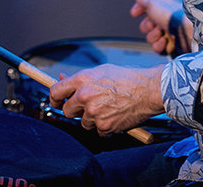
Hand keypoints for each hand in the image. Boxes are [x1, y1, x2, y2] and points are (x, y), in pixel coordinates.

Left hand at [48, 64, 164, 136]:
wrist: (148, 90)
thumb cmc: (127, 78)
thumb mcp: (100, 71)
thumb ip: (80, 79)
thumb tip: (62, 79)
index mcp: (82, 80)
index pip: (55, 92)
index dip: (54, 98)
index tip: (57, 102)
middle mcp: (85, 96)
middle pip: (67, 111)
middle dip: (76, 110)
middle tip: (89, 106)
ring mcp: (94, 112)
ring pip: (84, 122)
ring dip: (93, 119)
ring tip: (109, 108)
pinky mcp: (104, 126)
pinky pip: (98, 131)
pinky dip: (106, 127)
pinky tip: (116, 115)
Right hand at [130, 0, 192, 56]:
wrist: (191, 33)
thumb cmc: (175, 15)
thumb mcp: (154, 2)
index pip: (150, 1)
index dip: (141, 7)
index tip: (134, 13)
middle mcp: (170, 14)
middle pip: (149, 21)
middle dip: (147, 25)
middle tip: (153, 24)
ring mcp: (172, 29)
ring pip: (152, 35)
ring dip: (153, 35)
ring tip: (161, 33)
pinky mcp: (174, 43)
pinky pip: (158, 46)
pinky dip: (160, 45)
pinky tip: (166, 41)